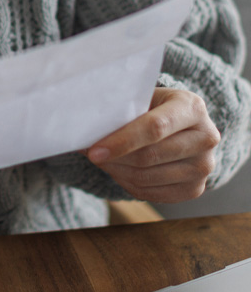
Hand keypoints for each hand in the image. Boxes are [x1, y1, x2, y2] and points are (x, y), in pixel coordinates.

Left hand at [86, 87, 219, 202]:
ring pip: (147, 177)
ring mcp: (204, 166)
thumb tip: (85, 127)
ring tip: (101, 159)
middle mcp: (206, 138)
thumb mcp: (144, 98)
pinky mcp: (195, 188)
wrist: (181, 125)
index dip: (122, 141)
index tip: (94, 150)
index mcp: (192, 107)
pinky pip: (152, 193)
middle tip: (91, 154)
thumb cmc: (154, 107)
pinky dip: (127, 183)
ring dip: (117, 171)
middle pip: (150, 156)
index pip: (155, 128)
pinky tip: (117, 170)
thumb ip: (122, 109)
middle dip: (114, 158)